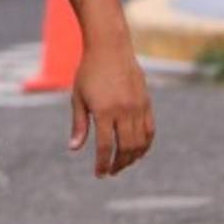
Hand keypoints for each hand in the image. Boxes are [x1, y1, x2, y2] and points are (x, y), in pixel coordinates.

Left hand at [70, 40, 154, 176]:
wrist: (110, 48)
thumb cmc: (89, 72)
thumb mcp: (78, 97)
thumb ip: (79, 124)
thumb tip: (74, 148)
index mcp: (104, 111)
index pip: (106, 147)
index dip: (103, 164)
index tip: (99, 174)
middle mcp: (124, 111)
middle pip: (126, 148)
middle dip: (119, 164)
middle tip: (110, 171)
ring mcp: (138, 108)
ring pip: (140, 143)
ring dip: (132, 158)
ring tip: (122, 164)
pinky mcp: (147, 103)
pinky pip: (149, 131)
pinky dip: (145, 145)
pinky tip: (137, 152)